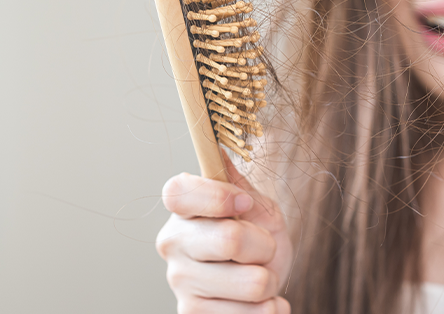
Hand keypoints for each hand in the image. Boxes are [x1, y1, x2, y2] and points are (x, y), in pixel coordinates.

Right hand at [156, 151, 291, 312]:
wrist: (265, 284)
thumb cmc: (258, 237)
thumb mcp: (256, 206)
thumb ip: (237, 184)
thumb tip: (215, 145)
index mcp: (183, 210)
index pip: (179, 192)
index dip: (218, 197)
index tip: (246, 203)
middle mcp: (173, 243)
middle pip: (229, 239)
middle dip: (265, 245)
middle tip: (263, 248)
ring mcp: (180, 282)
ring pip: (251, 282)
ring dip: (270, 279)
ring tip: (259, 276)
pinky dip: (270, 308)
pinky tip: (260, 303)